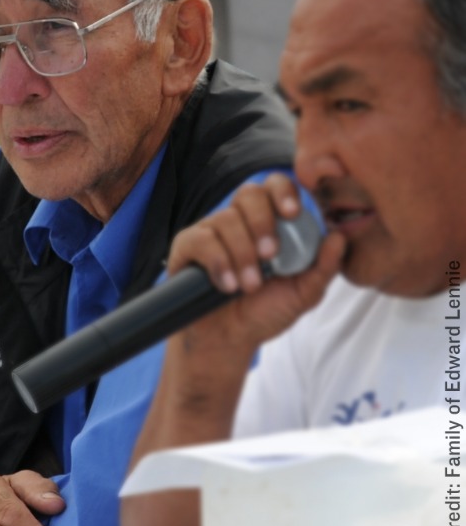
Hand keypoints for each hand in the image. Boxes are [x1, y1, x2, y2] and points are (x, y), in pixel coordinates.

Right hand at [167, 173, 343, 349]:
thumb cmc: (265, 311)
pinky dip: (218, 262)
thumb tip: (339, 237)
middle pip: (249, 194)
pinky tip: (227, 284)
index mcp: (269, 222)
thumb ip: (323, 267)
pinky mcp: (187, 246)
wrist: (229, 339)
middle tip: (271, 255)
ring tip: (249, 285)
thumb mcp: (303, 293)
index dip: (283, 192)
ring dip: (242, 254)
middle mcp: (238, 220)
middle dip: (262, 223)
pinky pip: (201, 239)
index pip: (275, 186)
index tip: (293, 214)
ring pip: (225, 219)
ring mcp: (211, 231)